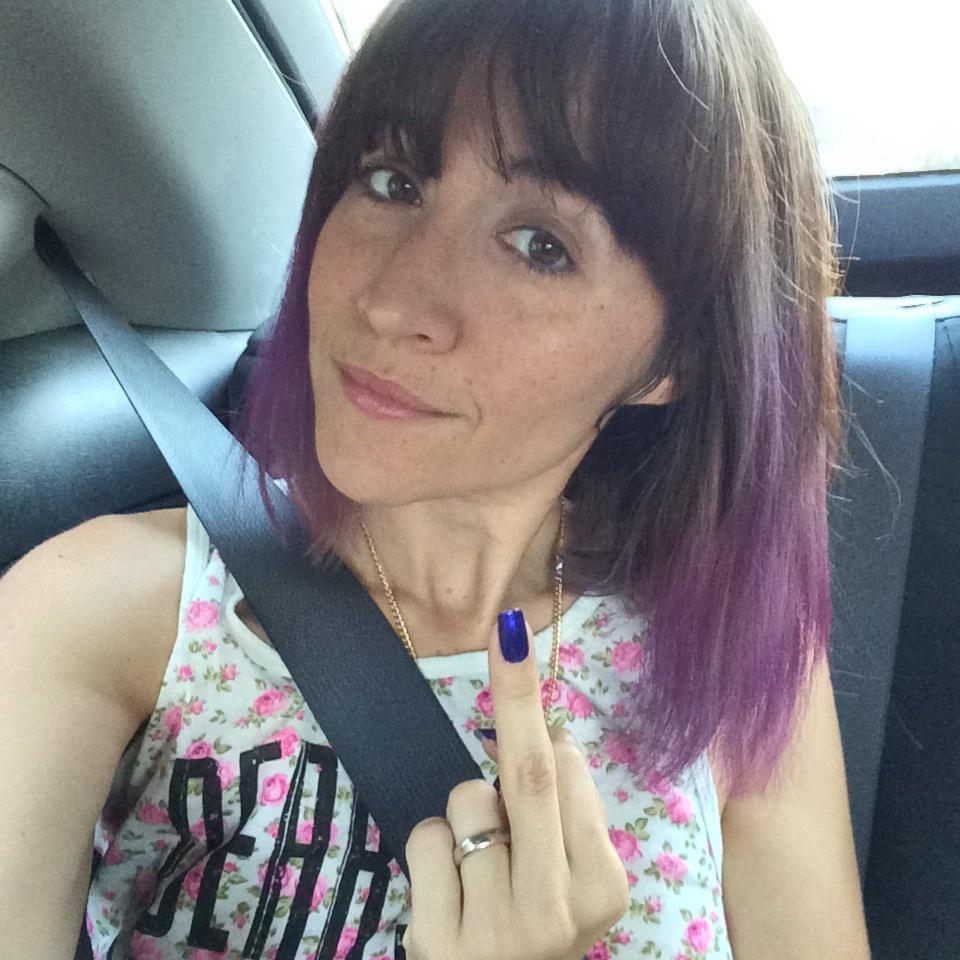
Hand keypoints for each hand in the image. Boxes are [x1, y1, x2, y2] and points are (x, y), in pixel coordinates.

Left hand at [401, 609, 630, 959]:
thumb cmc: (541, 926)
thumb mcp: (577, 883)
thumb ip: (572, 814)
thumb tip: (552, 733)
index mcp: (603, 890)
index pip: (570, 779)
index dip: (545, 729)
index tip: (522, 649)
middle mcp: (555, 911)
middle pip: (529, 776)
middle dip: (517, 694)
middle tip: (509, 628)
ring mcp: (495, 931)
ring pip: (468, 801)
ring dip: (468, 808)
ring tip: (482, 865)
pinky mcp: (436, 943)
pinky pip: (427, 838)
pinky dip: (433, 848)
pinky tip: (450, 890)